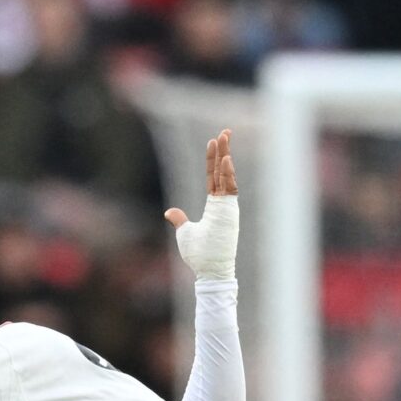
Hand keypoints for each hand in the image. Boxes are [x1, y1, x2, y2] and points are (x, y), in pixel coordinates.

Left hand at [164, 130, 239, 281]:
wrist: (210, 269)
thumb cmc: (199, 255)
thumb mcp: (186, 233)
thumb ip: (180, 219)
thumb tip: (170, 211)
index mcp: (214, 206)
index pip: (213, 177)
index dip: (213, 159)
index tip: (213, 141)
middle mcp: (223, 203)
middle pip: (222, 171)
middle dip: (224, 150)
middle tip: (225, 131)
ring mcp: (227, 207)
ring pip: (226, 175)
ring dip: (226, 155)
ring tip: (225, 136)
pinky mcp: (229, 212)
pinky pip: (230, 188)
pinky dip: (228, 174)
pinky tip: (226, 158)